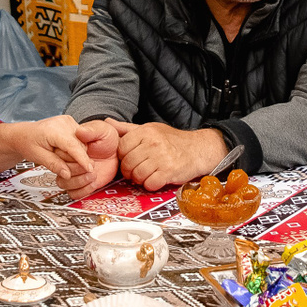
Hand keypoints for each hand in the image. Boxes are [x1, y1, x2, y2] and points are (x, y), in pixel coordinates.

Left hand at [0, 116, 98, 189]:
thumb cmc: (27, 142)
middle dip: (73, 158)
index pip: (73, 146)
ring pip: (82, 144)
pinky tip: (62, 149)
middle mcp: (64, 122)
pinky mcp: (72, 124)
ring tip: (57, 153)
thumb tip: (68, 174)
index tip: (89, 168)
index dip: (82, 159)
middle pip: (80, 146)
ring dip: (74, 154)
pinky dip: (74, 148)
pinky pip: (80, 141)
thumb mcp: (37, 156)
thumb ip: (54, 165)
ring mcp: (69, 121)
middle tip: (56, 159)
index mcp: (53, 130)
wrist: (23, 134)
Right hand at [63, 120, 120, 199]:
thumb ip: (91, 130)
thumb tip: (80, 131)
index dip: (73, 158)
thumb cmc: (108, 140)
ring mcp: (72, 173)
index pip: (60, 154)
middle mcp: (67, 160)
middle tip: (92, 166)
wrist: (116, 152)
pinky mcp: (79, 184)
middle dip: (76, 170)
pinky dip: (82, 190)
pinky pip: (73, 193)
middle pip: (60, 170)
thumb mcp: (102, 130)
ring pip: (63, 183)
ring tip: (93, 175)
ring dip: (79, 181)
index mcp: (68, 146)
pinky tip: (93, 183)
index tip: (87, 158)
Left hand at [113, 122, 227, 191]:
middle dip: (129, 171)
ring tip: (146, 175)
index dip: (123, 157)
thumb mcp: (150, 129)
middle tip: (136, 171)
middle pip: (128, 163)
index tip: (129, 159)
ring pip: (137, 175)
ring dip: (139, 179)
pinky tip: (155, 179)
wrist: (198, 149)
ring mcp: (161, 158)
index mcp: (146, 132)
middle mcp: (153, 143)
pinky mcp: (169, 172)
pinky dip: (150, 185)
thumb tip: (107, 122)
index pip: (121, 147)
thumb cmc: (173, 140)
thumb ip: (127, 128)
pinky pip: (150, 184)